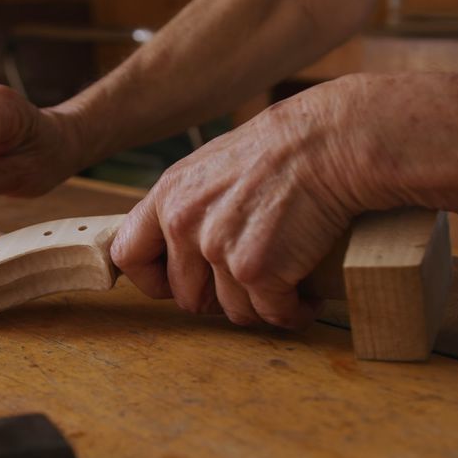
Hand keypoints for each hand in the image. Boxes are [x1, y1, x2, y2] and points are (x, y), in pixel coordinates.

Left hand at [111, 76, 393, 328]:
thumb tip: (179, 245)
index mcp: (169, 197)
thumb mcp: (213, 168)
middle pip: (186, 297)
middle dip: (220, 298)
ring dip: (261, 306)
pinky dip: (292, 312)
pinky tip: (305, 298)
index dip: (152, 280)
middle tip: (251, 283)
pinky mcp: (256, 269)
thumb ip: (190, 207)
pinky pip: (270, 314)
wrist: (331, 142)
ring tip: (285, 284)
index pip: (127, 256)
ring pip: (232, 311)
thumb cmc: (283, 152)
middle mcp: (184, 224)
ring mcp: (218, 248)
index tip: (177, 284)